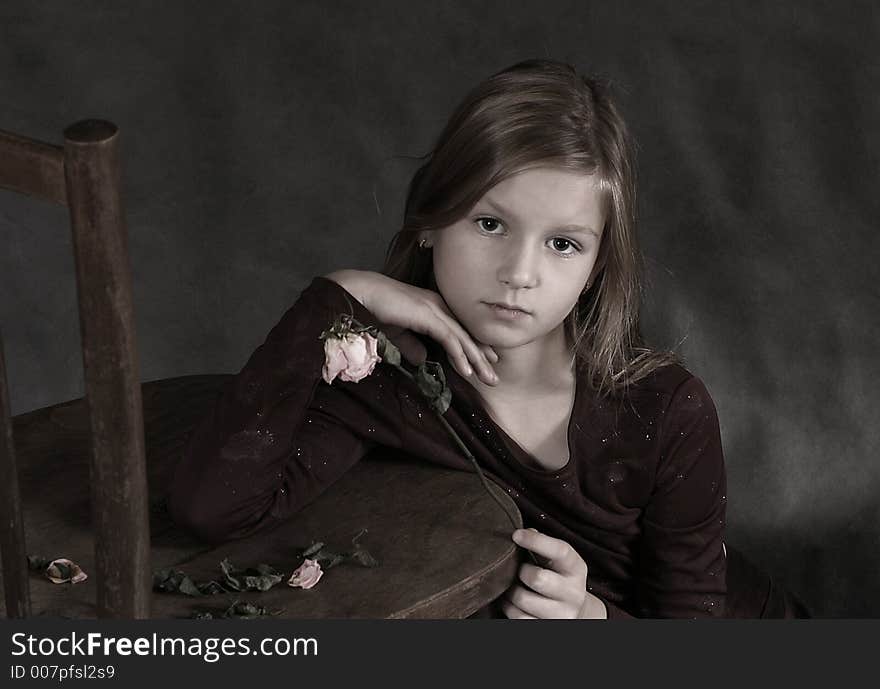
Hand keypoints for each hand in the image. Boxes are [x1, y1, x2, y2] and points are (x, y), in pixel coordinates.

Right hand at [325, 269, 498, 384]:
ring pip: (463, 338)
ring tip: (488, 379)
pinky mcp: (428, 315)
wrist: (359, 294)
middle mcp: (439, 306)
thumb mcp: (398, 333)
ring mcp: (435, 309)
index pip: (460, 330)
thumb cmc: (375, 311)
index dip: (474, 348)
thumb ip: (411, 345)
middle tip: (494, 378)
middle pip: (467, 335)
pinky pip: (449, 338)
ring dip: (477, 360)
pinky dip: (459, 355)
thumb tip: (422, 359)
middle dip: (482, 357)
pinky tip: (466, 371)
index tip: (486, 364)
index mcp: (434, 308)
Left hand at [502, 528, 607, 618]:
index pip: (560, 551)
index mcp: (576, 569)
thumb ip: (542, 545)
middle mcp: (573, 593)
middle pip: (538, 578)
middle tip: (519, 570)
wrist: (574, 611)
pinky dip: (509, 608)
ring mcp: (562, 615)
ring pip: (523, 600)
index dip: (536, 541)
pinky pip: (518, 618)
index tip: (516, 535)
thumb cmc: (558, 577)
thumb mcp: (557, 560)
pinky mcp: (548, 628)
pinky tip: (512, 602)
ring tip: (513, 585)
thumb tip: (523, 533)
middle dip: (521, 571)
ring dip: (511, 591)